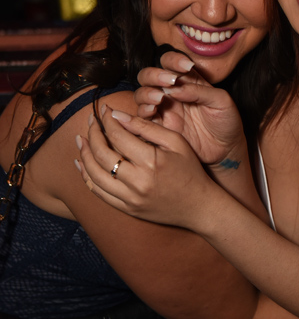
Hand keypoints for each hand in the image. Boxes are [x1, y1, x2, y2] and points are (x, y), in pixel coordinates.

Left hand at [76, 105, 209, 227]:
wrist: (199, 207)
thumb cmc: (190, 170)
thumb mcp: (176, 142)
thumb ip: (146, 127)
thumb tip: (117, 115)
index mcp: (151, 161)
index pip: (118, 136)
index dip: (107, 120)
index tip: (104, 110)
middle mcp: (137, 181)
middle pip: (102, 154)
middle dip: (92, 134)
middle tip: (91, 122)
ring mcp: (130, 198)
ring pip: (94, 175)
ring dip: (84, 155)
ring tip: (80, 140)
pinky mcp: (127, 209)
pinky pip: (99, 193)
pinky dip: (87, 177)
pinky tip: (82, 164)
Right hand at [135, 50, 245, 166]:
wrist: (226, 149)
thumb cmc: (226, 122)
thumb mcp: (221, 101)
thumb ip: (200, 91)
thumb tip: (176, 89)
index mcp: (187, 80)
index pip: (170, 62)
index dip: (173, 60)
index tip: (185, 66)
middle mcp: (171, 92)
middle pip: (149, 76)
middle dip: (155, 74)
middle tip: (170, 81)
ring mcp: (164, 109)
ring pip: (142, 94)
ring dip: (146, 92)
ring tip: (160, 98)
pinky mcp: (160, 127)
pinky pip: (143, 116)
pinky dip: (144, 110)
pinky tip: (153, 109)